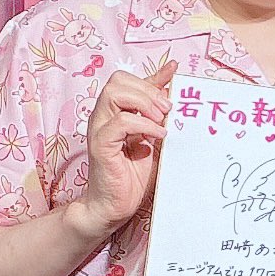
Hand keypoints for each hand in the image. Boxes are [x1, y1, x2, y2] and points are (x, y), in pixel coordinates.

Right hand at [67, 58, 176, 240]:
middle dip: (147, 89)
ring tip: (161, 120)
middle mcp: (103, 116)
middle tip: (167, 108)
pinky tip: (157, 136)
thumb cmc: (133, 175)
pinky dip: (142, 125)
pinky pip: (119, 123)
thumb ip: (159, 118)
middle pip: (117, 80)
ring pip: (113, 94)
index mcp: (115, 112)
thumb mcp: (153, 139)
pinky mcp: (100, 145)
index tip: (175, 70)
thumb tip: (173, 96)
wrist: (115, 204)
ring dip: (143, 102)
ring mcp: (99, 129)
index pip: (129, 81)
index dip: (154, 74)